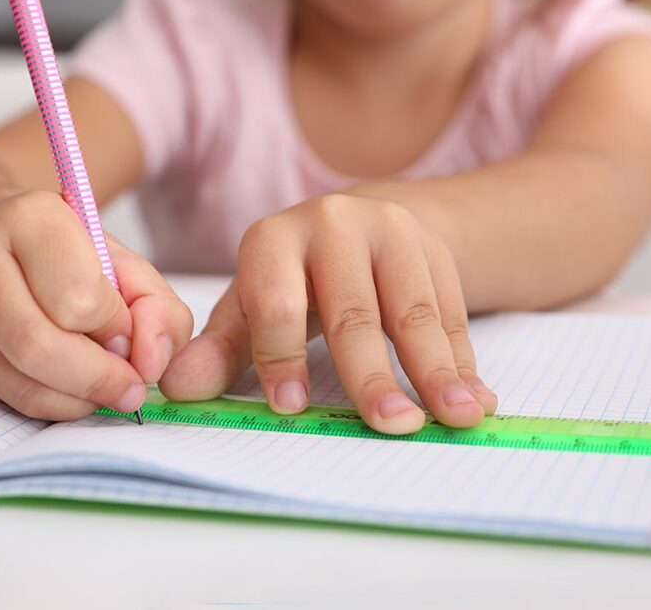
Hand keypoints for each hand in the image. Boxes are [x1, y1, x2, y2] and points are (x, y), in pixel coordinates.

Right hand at [0, 190, 192, 419]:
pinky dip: (56, 405)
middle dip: (99, 377)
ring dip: (80, 399)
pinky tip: (76, 390)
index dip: (115, 326)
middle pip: (39, 345)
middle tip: (131, 386)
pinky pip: (10, 399)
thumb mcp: (124, 264)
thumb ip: (156, 307)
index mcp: (29, 219)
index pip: (77, 295)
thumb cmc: (67, 257)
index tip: (129, 330)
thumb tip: (150, 363)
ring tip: (108, 388)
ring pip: (21, 382)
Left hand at [160, 194, 496, 434]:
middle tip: (394, 425)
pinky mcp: (434, 247)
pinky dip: (464, 359)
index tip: (292, 408)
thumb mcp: (249, 305)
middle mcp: (334, 225)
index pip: (276, 302)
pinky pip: (451, 310)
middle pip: (354, 311)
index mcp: (275, 240)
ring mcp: (391, 232)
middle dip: (373, 374)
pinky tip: (475, 398)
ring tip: (456, 417)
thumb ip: (221, 349)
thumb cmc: (292, 279)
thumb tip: (175, 389)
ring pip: (414, 310)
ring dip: (438, 370)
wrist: (358, 225)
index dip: (280, 357)